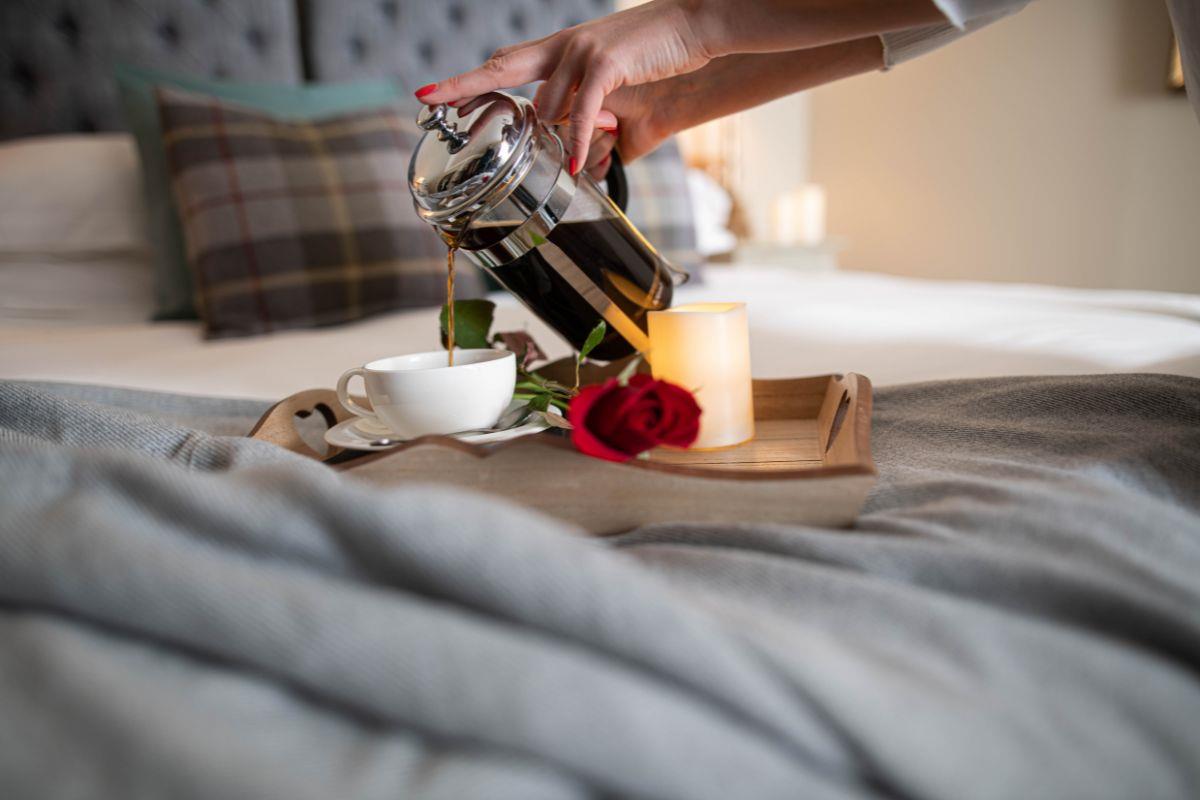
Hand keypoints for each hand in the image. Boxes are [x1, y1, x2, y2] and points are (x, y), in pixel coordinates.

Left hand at [415, 0, 713, 172]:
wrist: (695, 25)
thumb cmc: (657, 56)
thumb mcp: (613, 86)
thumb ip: (587, 114)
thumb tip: (576, 153)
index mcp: (560, 49)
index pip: (503, 64)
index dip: (466, 80)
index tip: (429, 93)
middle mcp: (562, 46)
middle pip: (504, 70)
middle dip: (465, 87)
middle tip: (428, 100)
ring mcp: (580, 52)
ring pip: (549, 106)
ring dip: (562, 135)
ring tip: (580, 151)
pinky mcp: (604, 63)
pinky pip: (580, 111)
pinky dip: (576, 139)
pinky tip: (574, 162)